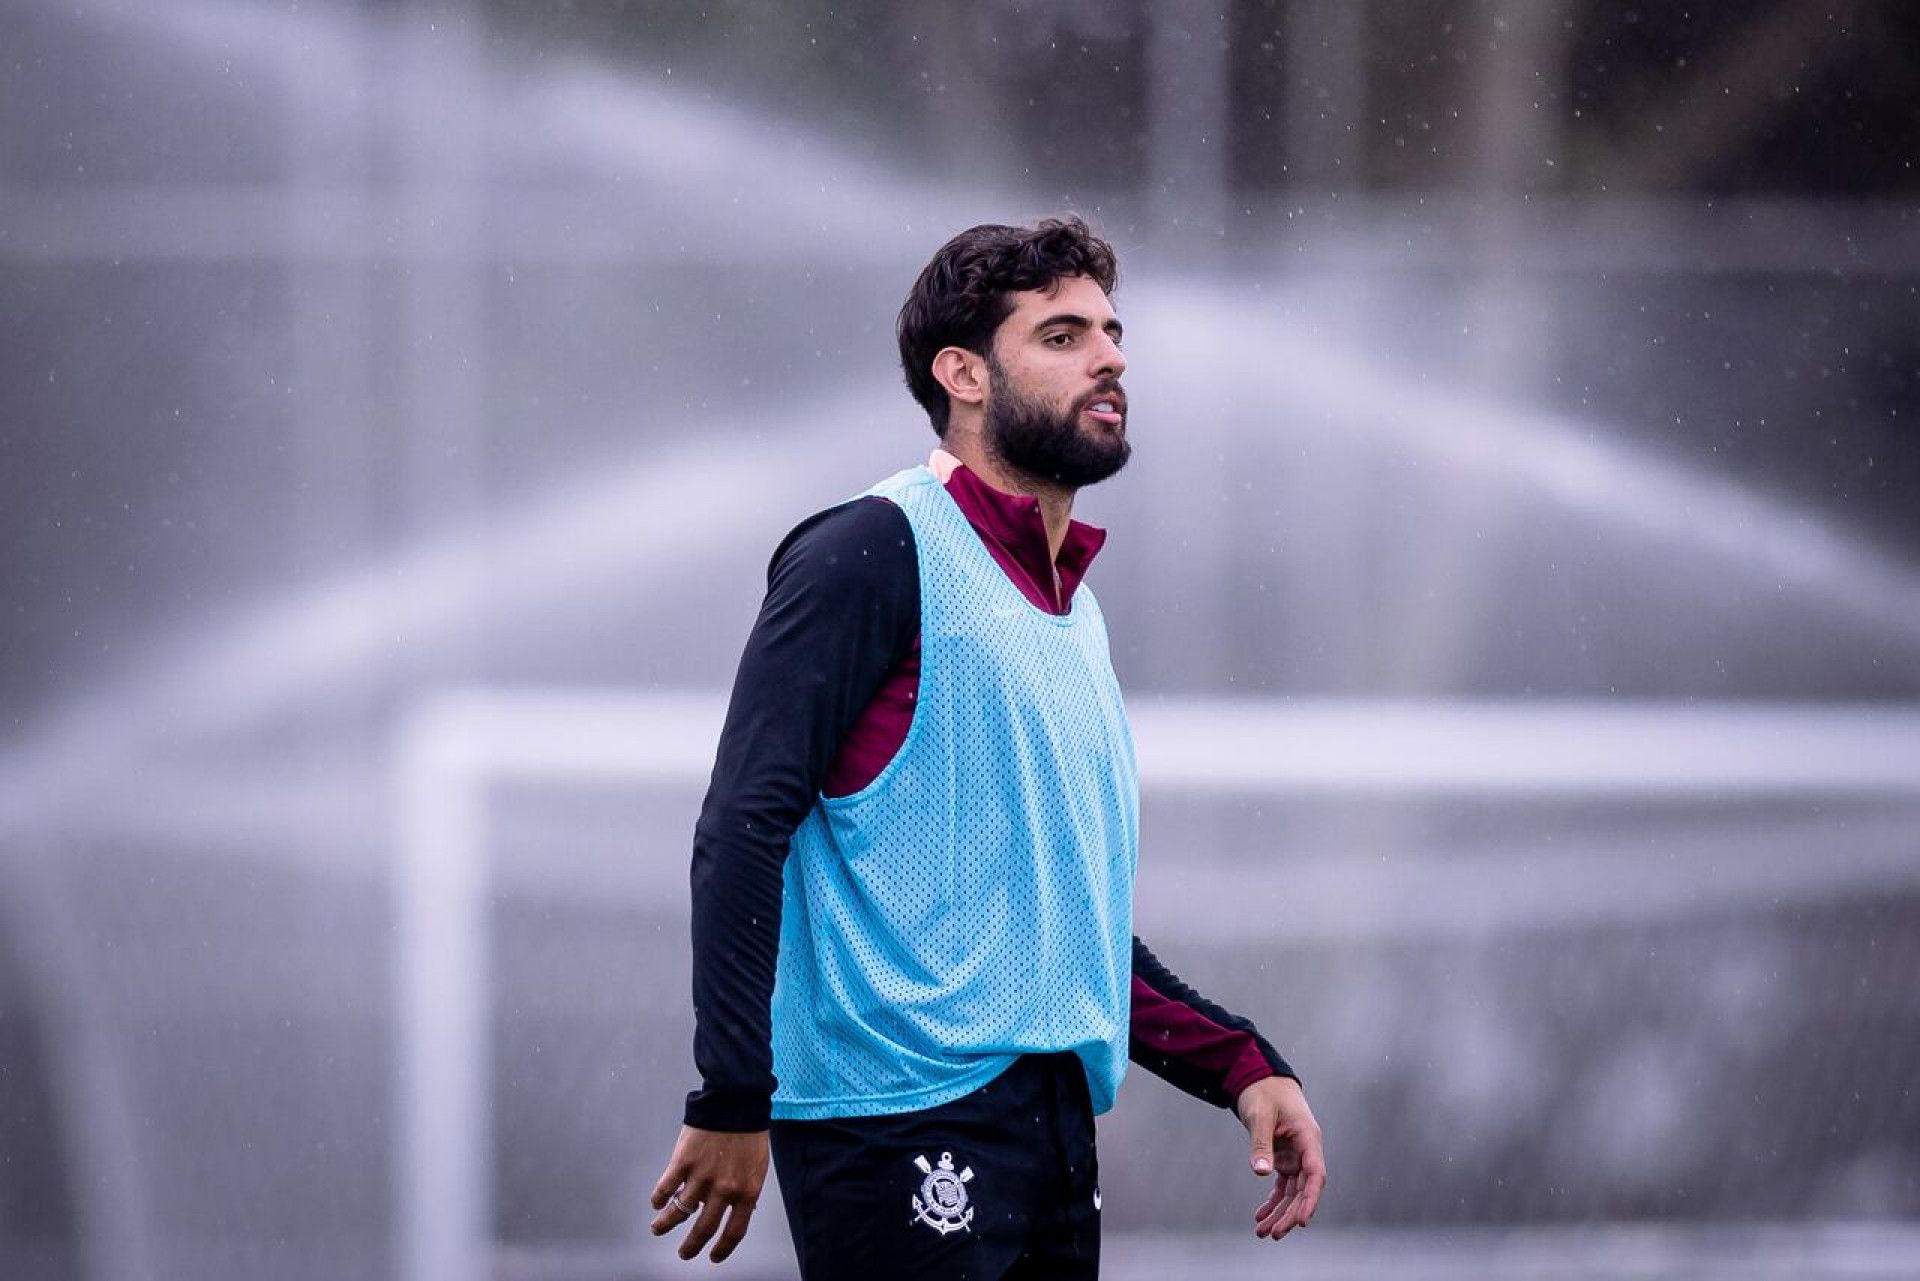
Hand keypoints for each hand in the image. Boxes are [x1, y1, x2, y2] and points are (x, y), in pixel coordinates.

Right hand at [649, 1125, 768, 1262]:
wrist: (736, 1101)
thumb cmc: (749, 1133)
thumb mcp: (757, 1166)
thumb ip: (746, 1190)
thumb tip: (741, 1212)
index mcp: (747, 1191)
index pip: (734, 1231)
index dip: (722, 1249)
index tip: (713, 1256)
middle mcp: (724, 1189)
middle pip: (704, 1228)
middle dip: (691, 1246)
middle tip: (684, 1253)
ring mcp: (702, 1176)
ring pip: (678, 1212)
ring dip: (665, 1224)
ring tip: (657, 1229)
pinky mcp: (683, 1162)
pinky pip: (665, 1188)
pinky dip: (658, 1198)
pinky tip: (657, 1202)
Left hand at [1233, 1075, 1325, 1240]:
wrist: (1259, 1077)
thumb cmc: (1263, 1091)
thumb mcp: (1260, 1116)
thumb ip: (1261, 1144)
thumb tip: (1261, 1174)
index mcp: (1308, 1138)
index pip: (1315, 1175)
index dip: (1310, 1199)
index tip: (1302, 1221)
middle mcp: (1306, 1150)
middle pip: (1304, 1189)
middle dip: (1291, 1214)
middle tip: (1274, 1234)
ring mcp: (1296, 1155)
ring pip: (1293, 1192)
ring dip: (1280, 1212)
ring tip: (1263, 1233)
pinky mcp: (1284, 1157)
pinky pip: (1282, 1185)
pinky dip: (1272, 1201)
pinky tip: (1260, 1216)